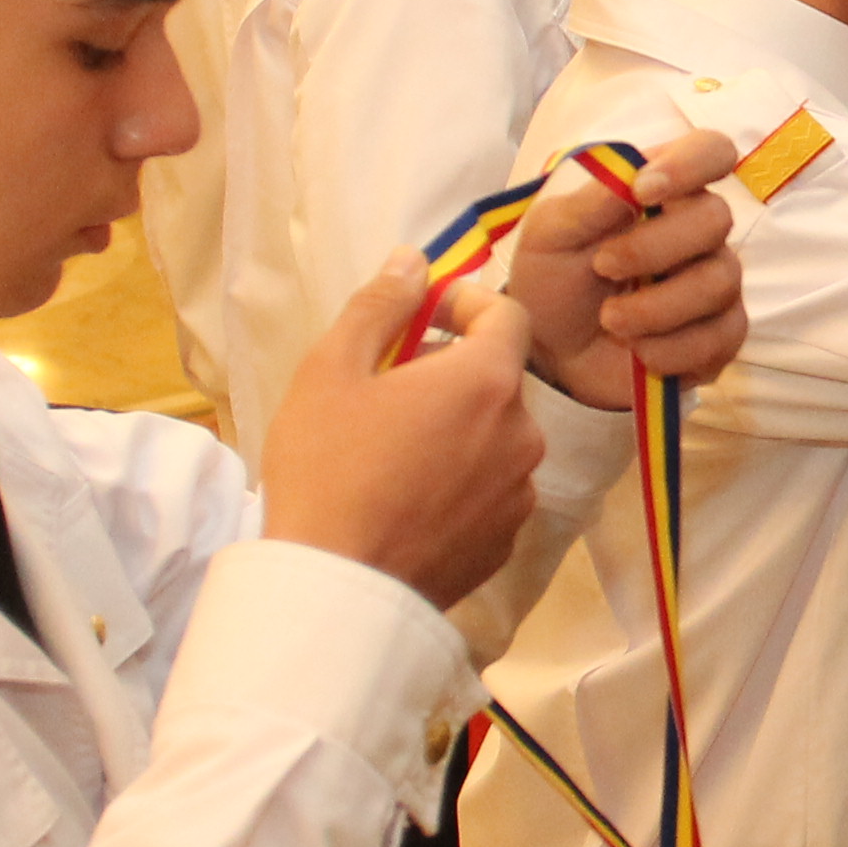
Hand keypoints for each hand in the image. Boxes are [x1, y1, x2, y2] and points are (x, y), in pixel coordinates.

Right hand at [259, 258, 548, 604]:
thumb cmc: (325, 469)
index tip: (422, 314)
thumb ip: (380, 305)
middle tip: (384, 388)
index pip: (506, 313)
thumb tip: (413, 260)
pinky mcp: (505, 542)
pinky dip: (460, 479)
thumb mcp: (332, 369)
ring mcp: (518, 494)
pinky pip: (490, 489)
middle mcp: (522, 435)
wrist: (337, 587)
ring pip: (495, 436)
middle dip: (450, 368)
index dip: (465, 302)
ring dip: (457, 426)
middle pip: (498, 378)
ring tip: (391, 449)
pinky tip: (406, 497)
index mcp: (488, 382)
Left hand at [495, 132, 748, 404]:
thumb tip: (635, 173)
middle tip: (603, 267)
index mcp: (662, 192)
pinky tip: (638, 351)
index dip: (691, 164)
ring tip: (610, 320)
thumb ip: (592, 202)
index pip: (710, 151)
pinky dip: (668, 349)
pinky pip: (717, 339)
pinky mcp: (720, 337)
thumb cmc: (553, 279)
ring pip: (717, 283)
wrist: (549, 353)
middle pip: (716, 218)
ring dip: (654, 307)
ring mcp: (716, 284)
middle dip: (653, 248)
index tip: (643, 191)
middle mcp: (698, 232)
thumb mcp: (552, 234)